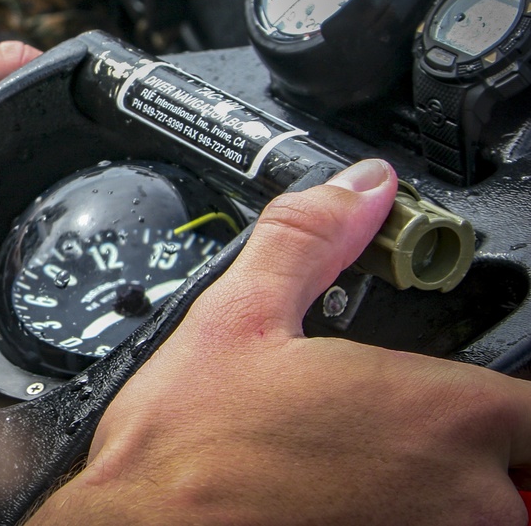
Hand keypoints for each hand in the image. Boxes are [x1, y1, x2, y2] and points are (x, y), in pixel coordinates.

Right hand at [31, 159, 530, 524]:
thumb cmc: (183, 449)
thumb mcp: (238, 315)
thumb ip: (312, 239)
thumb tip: (357, 188)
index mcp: (437, 412)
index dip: (504, 395)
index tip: (459, 394)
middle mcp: (463, 499)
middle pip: (522, 466)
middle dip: (476, 452)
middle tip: (393, 437)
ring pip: (490, 513)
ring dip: (446, 494)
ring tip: (358, 475)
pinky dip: (407, 520)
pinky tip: (343, 505)